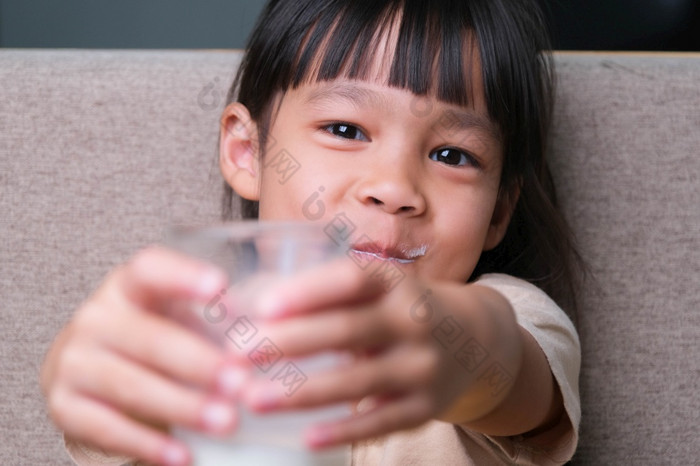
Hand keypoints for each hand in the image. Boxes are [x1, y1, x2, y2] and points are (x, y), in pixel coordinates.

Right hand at [41, 247, 245, 465]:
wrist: (88, 367)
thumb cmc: (152, 334)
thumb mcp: (178, 315)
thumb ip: (217, 320)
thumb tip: (269, 335)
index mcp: (128, 285)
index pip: (151, 270)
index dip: (183, 276)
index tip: (220, 286)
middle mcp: (96, 317)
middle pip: (149, 339)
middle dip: (199, 363)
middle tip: (241, 382)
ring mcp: (75, 361)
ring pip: (131, 386)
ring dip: (183, 406)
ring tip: (226, 422)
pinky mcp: (64, 405)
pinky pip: (108, 428)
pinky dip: (148, 445)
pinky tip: (184, 455)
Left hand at [236, 257, 489, 448]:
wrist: (471, 338)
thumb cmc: (401, 308)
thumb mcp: (380, 287)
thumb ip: (330, 293)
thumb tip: (252, 306)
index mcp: (395, 282)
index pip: (351, 279)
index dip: (307, 291)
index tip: (261, 306)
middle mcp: (413, 319)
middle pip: (347, 330)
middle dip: (289, 343)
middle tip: (239, 355)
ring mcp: (422, 365)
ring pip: (358, 381)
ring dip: (302, 391)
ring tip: (254, 399)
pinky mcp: (425, 406)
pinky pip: (380, 422)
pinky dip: (342, 430)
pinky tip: (306, 437)